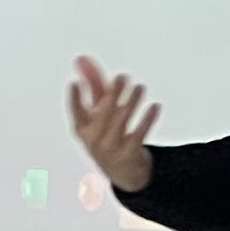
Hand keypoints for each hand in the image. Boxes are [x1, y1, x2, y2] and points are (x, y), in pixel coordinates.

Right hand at [69, 58, 157, 191]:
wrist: (123, 171)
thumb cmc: (107, 134)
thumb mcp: (97, 112)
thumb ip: (92, 85)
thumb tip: (81, 59)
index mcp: (83, 129)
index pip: (76, 113)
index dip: (74, 98)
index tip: (75, 83)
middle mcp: (94, 140)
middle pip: (103, 114)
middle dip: (113, 94)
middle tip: (122, 77)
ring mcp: (111, 148)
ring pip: (122, 122)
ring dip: (132, 102)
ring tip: (140, 87)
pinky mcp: (129, 153)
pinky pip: (139, 134)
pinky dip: (147, 120)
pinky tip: (154, 106)